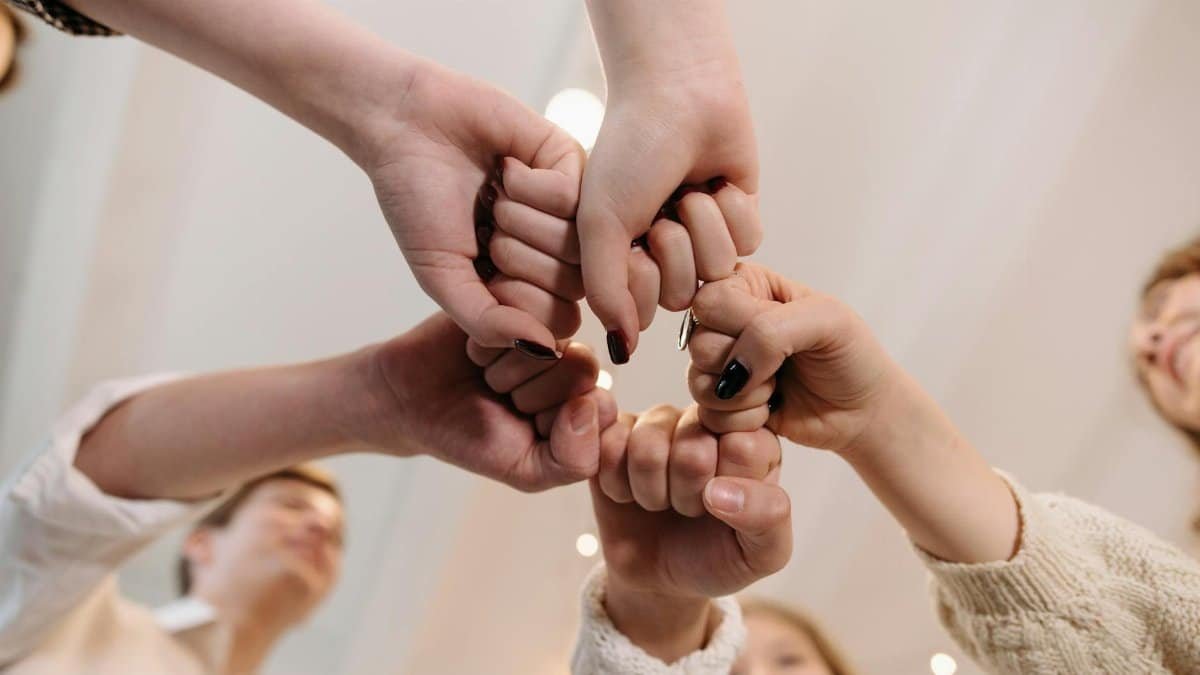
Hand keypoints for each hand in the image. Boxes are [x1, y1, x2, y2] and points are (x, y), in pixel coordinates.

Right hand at [354, 313, 615, 491]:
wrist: (408, 401)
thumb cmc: (469, 437)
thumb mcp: (526, 470)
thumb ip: (573, 460)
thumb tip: (590, 404)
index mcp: (587, 398)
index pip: (602, 406)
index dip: (557, 422)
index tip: (524, 427)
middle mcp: (573, 357)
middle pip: (581, 370)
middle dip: (529, 394)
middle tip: (497, 397)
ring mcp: (545, 323)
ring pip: (552, 343)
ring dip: (505, 368)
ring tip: (484, 374)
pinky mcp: (514, 296)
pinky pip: (519, 316)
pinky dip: (489, 342)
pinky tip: (472, 349)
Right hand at [368, 62, 586, 354]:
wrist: (406, 124)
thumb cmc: (418, 202)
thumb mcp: (442, 277)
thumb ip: (487, 322)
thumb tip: (544, 350)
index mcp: (527, 284)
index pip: (558, 323)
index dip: (518, 303)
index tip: (482, 272)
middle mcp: (555, 251)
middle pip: (573, 287)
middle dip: (516, 258)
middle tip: (485, 226)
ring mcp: (570, 209)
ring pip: (579, 245)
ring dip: (521, 221)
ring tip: (492, 196)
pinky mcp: (574, 164)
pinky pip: (576, 198)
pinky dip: (531, 188)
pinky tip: (506, 169)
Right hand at [577, 59, 760, 362]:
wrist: (678, 91)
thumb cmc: (629, 150)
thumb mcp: (601, 223)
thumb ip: (605, 292)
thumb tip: (622, 350)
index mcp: (621, 256)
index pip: (641, 309)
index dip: (640, 277)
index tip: (632, 238)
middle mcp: (660, 254)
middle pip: (683, 293)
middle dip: (675, 245)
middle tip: (663, 204)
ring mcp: (702, 238)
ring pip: (719, 270)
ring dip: (704, 223)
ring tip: (689, 186)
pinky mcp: (740, 219)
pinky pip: (749, 245)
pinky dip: (732, 209)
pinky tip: (716, 179)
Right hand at [590, 404, 788, 659]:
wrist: (660, 578)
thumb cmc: (717, 556)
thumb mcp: (762, 552)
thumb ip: (767, 516)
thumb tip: (720, 490)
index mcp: (755, 440)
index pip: (743, 445)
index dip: (725, 488)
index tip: (724, 507)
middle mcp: (708, 420)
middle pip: (692, 444)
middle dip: (686, 495)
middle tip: (690, 509)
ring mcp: (660, 421)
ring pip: (646, 444)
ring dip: (649, 491)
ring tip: (660, 503)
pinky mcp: (616, 430)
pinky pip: (607, 443)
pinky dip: (615, 484)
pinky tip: (628, 493)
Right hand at [688, 261, 900, 454]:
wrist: (863, 410)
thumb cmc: (849, 355)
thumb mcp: (825, 320)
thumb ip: (770, 331)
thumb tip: (730, 371)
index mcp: (746, 286)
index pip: (710, 301)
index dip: (740, 325)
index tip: (780, 332)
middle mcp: (726, 323)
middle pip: (699, 343)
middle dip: (744, 363)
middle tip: (782, 365)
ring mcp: (722, 365)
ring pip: (698, 381)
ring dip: (746, 395)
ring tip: (778, 388)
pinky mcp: (724, 404)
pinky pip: (708, 415)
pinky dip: (743, 419)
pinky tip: (770, 409)